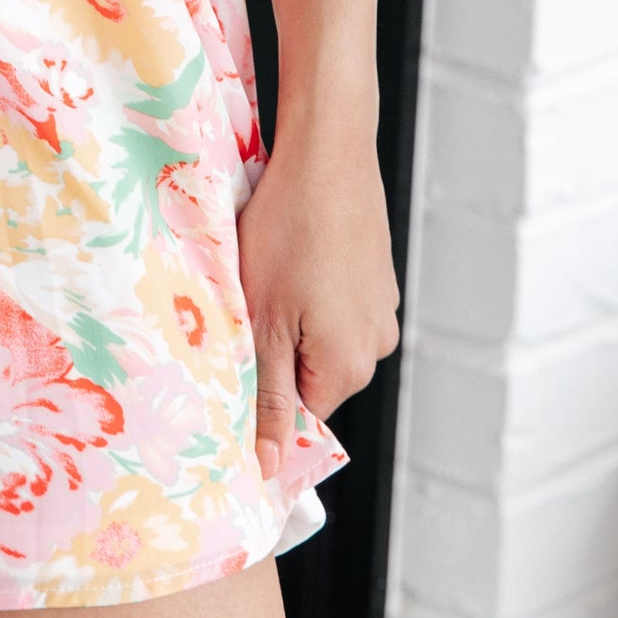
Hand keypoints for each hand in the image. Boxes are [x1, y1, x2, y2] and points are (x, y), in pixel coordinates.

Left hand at [235, 111, 400, 477]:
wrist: (328, 150)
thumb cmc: (289, 229)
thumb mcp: (263, 318)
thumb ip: (269, 396)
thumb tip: (270, 467)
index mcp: (350, 367)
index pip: (301, 416)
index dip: (263, 396)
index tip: (235, 362)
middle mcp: (377, 344)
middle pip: (313, 376)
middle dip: (275, 351)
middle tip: (245, 304)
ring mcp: (382, 306)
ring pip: (323, 336)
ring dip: (291, 317)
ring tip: (267, 270)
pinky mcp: (377, 274)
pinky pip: (337, 302)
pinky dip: (311, 288)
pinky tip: (292, 251)